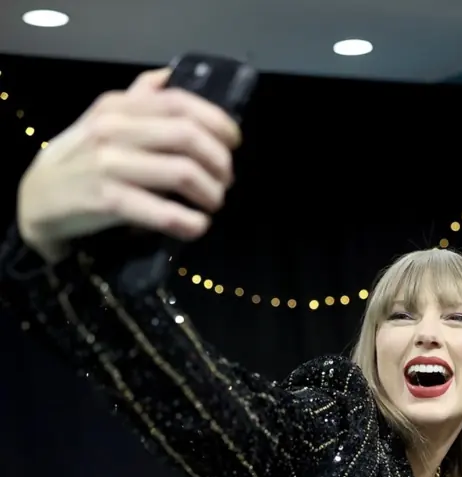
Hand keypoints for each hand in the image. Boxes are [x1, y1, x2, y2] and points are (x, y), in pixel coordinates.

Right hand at [16, 68, 240, 263]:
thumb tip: (168, 76)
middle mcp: (114, 129)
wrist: (38, 197)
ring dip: (211, 193)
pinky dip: (191, 223)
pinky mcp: (108, 200)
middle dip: (220, 162)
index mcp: (119, 106)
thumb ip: (138, 99)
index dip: (218, 122)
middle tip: (225, 180)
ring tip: (212, 203)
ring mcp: (109, 164)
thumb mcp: (105, 120)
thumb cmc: (83, 159)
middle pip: (188, 137)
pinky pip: (164, 212)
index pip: (180, 103)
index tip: (234, 143)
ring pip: (183, 172)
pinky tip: (196, 226)